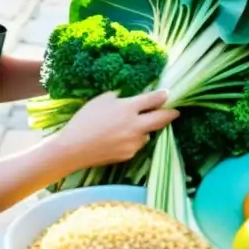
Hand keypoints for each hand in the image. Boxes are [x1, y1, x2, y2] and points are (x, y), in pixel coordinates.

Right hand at [57, 90, 177, 167]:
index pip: (154, 100)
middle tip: (176, 112)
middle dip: (171, 114)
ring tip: (128, 127)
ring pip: (148, 133)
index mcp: (128, 108)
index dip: (163, 96)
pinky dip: (134, 140)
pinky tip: (118, 138)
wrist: (73, 148)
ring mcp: (134, 142)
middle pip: (162, 119)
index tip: (168, 94)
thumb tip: (129, 99)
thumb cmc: (84, 120)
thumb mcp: (101, 100)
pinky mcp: (129, 154)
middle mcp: (135, 126)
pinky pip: (137, 144)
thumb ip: (119, 98)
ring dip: (145, 129)